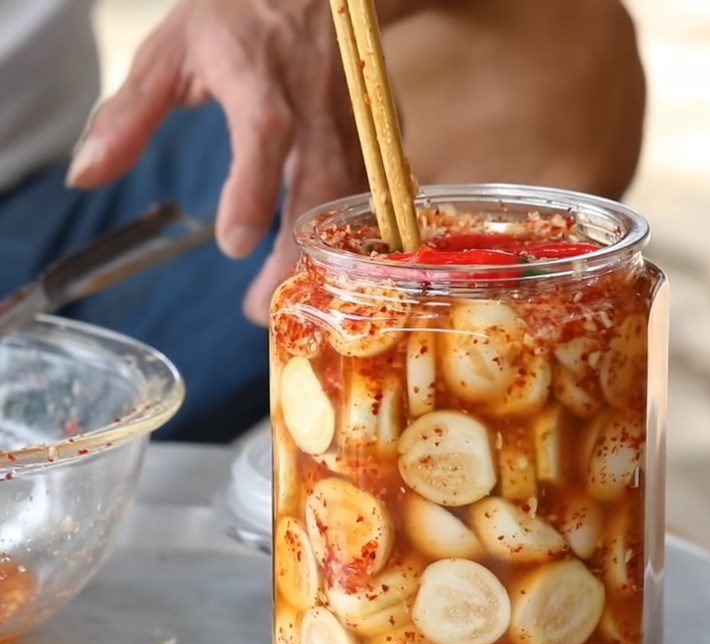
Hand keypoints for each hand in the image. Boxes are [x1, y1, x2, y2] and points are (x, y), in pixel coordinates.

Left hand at [67, 0, 365, 322]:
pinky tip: (328, 262)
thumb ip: (130, 115)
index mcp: (261, 78)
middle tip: (257, 307)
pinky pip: (373, 197)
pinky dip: (353, 235)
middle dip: (290, 257)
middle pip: (317, 191)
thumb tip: (85, 176)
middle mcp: (317, 106)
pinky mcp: (382, 138)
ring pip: (352, 206)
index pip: (265, 135)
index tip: (235, 245)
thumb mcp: (172, 52)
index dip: (254, 190)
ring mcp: (359, 124)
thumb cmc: (241, 16)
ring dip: (322, 259)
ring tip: (285, 295)